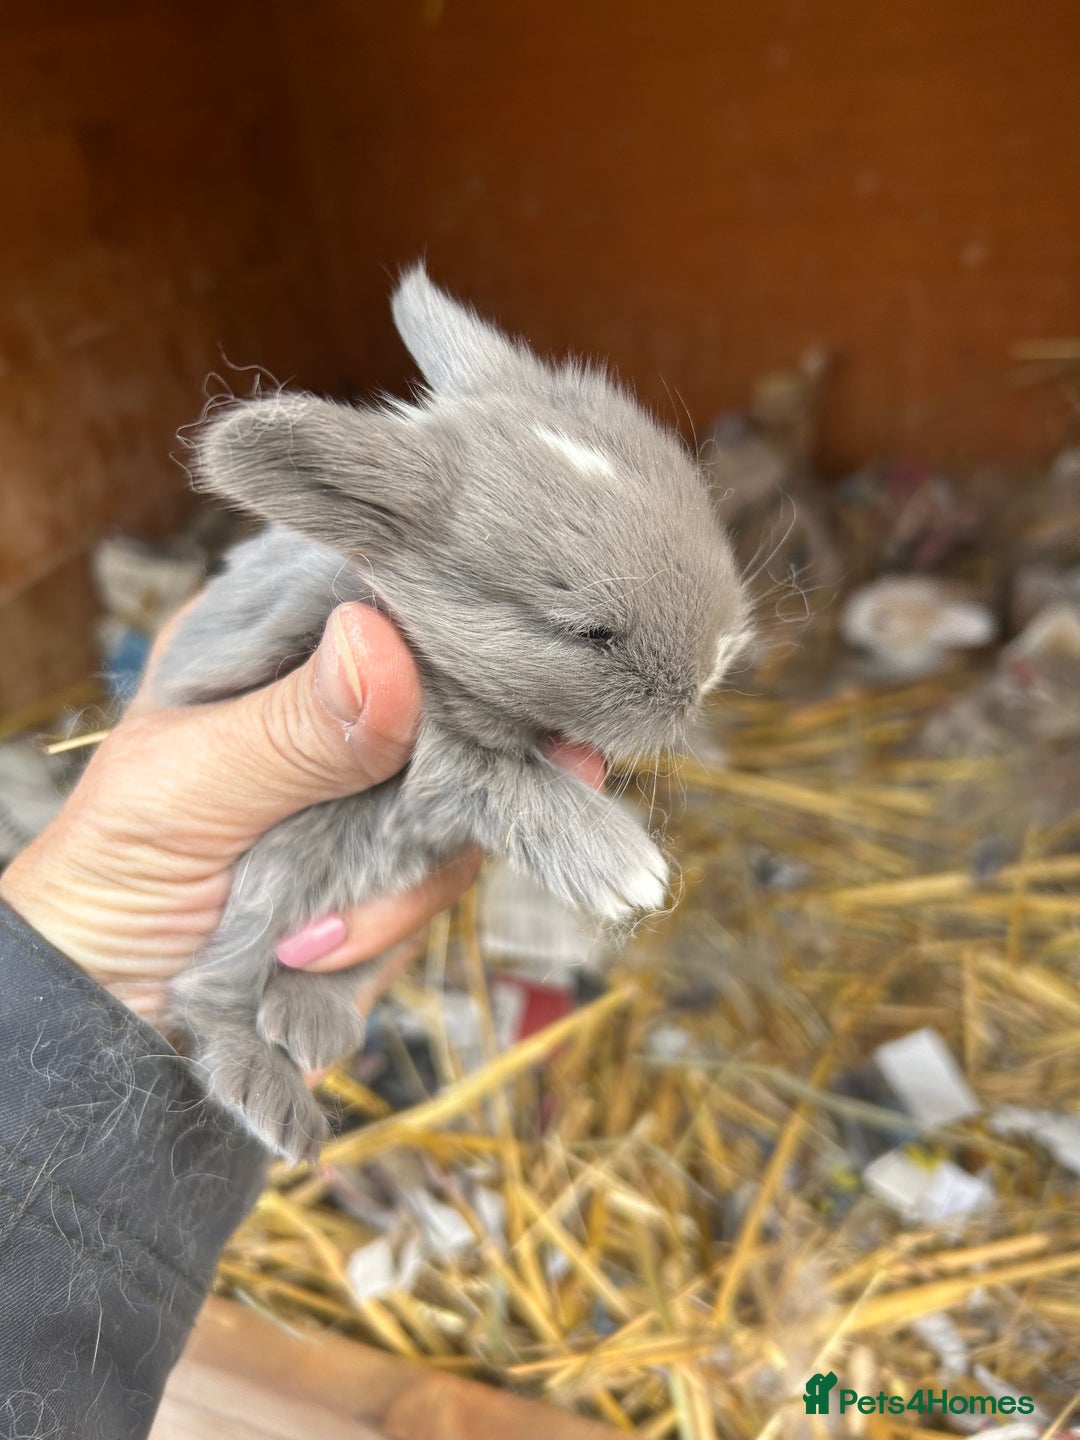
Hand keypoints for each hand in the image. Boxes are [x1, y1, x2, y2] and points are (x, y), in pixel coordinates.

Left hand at [0, 601, 479, 1033]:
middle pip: (446, 698)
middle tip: (390, 822)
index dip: (426, 625)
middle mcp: (332, 708)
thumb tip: (385, 644)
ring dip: (390, 876)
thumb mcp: (188, 791)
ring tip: (297, 927)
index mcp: (268, 649)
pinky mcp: (397, 865)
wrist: (114, 1025)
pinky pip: (445, 873)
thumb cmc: (109, 882)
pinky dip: (390, 919)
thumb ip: (291, 729)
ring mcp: (373, 788)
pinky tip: (311, 947)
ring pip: (460, 793)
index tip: (463, 668)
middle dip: (427, 770)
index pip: (375, 598)